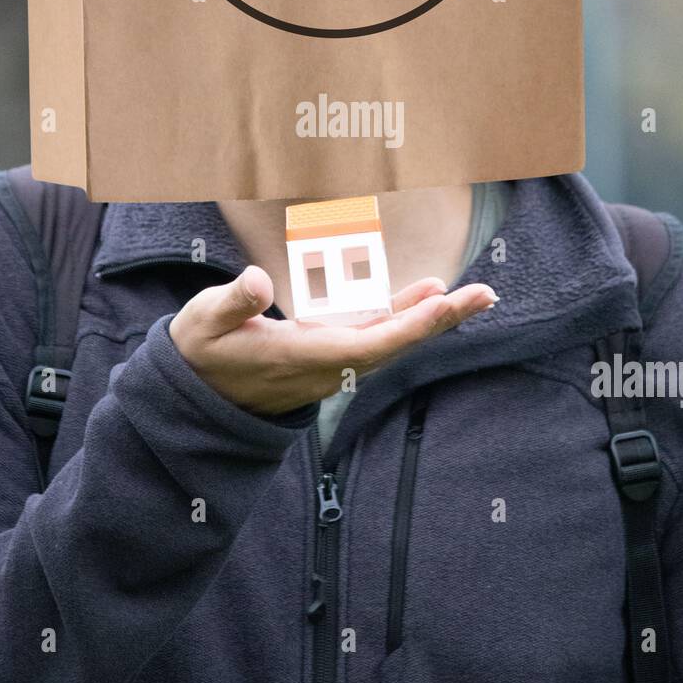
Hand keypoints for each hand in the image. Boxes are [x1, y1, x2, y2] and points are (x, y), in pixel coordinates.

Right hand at [169, 266, 496, 415]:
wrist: (196, 400)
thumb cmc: (199, 354)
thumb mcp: (204, 324)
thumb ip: (232, 302)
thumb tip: (258, 282)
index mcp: (299, 356)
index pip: (368, 344)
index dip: (409, 325)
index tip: (444, 305)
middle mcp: (325, 365)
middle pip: (395, 344)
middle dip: (441, 320)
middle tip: (486, 294)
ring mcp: (329, 364)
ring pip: (390, 340)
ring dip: (431, 317)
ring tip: (473, 294)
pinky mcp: (328, 356)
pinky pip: (376, 337)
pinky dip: (404, 316)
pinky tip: (426, 297)